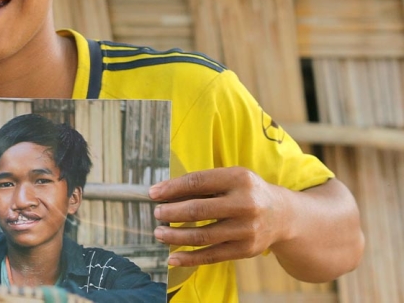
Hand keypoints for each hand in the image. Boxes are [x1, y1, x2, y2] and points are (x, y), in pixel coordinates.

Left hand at [149, 167, 284, 266]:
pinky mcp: (246, 249)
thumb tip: (164, 193)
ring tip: (159, 233)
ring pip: (202, 236)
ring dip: (175, 236)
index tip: (153, 193)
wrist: (283, 215)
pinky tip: (172, 257)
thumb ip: (202, 184)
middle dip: (172, 212)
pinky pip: (212, 255)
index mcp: (239, 179)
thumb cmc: (246, 192)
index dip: (172, 188)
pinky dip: (189, 258)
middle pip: (198, 210)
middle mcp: (245, 204)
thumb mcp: (231, 178)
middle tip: (157, 213)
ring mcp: (246, 229)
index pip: (198, 182)